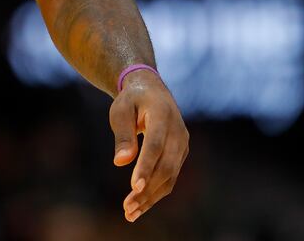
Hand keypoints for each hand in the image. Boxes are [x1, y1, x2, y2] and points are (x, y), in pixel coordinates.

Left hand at [110, 70, 188, 221]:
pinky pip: (170, 177)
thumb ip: (122, 134)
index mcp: (162, 115)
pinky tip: (140, 206)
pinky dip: (156, 192)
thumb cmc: (131, 100)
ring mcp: (182, 145)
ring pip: (170, 176)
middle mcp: (178, 132)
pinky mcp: (180, 154)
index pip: (155, 145)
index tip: (135, 187)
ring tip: (130, 212)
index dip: (146, 166)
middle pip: (165, 166)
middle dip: (147, 189)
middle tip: (127, 207)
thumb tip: (120, 162)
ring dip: (151, 196)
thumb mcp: (121, 109)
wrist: (151, 91)